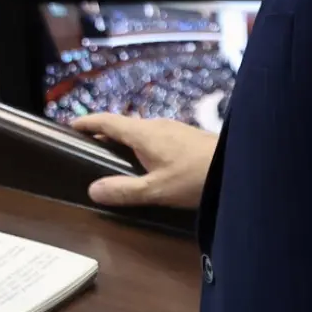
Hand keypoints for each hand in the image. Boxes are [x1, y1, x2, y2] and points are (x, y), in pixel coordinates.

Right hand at [73, 112, 217, 209]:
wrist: (241, 166)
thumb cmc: (195, 176)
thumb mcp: (157, 190)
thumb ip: (124, 191)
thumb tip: (92, 190)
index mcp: (142, 133)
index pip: (105, 121)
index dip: (86, 123)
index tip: (69, 127)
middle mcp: (155, 125)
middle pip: (122, 126)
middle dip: (104, 135)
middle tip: (89, 150)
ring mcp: (173, 129)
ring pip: (141, 132)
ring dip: (125, 142)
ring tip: (117, 160)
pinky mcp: (187, 137)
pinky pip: (155, 137)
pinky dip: (142, 146)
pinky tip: (150, 165)